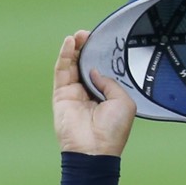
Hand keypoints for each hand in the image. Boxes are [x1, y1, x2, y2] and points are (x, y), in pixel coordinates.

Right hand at [53, 30, 135, 155]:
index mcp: (108, 97)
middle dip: (88, 49)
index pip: (103, 71)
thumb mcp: (124, 102)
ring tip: (79, 35)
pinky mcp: (61, 94)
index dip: (102, 56)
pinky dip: (65, 55)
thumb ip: (112, 82)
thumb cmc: (113, 131)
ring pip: (73, 65)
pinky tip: (70, 42)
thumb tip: (96, 70)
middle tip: (89, 35)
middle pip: (86, 65)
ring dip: (75, 48)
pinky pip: (62, 71)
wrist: (94, 149)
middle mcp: (91, 94)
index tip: (103, 42)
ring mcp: (75, 93)